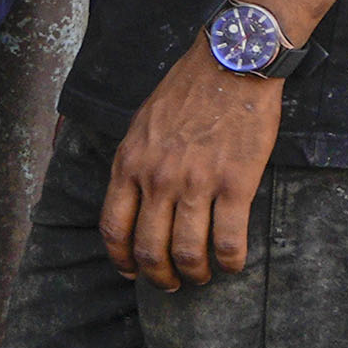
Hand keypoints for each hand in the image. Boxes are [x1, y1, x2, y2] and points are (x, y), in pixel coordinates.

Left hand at [101, 39, 285, 289]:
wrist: (232, 64)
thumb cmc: (187, 91)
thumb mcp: (141, 125)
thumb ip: (134, 163)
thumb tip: (131, 198)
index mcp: (130, 164)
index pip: (113, 228)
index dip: (121, 259)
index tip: (131, 272)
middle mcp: (157, 179)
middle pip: (149, 248)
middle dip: (158, 276)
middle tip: (170, 283)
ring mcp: (196, 183)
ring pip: (188, 252)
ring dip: (195, 273)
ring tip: (202, 276)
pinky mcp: (235, 184)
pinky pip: (229, 240)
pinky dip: (230, 261)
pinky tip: (233, 263)